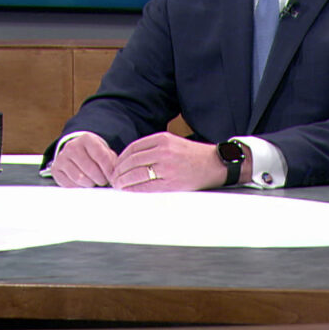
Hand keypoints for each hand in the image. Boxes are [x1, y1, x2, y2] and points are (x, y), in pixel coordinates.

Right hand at [48, 133, 118, 187]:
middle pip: (90, 169)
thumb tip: (114, 176)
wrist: (76, 152)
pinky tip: (83, 184)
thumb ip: (111, 162)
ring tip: (93, 182)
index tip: (112, 177)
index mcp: (86, 139)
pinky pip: (69, 185)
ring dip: (90, 184)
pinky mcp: (55, 169)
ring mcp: (62, 158)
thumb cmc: (94, 154)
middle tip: (103, 181)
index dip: (109, 170)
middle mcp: (72, 146)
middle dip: (100, 179)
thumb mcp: (105, 152)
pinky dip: (79, 187)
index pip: (101, 156)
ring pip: (79, 178)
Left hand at [111, 132, 225, 191]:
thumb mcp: (173, 143)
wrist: (216, 164)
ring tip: (118, 185)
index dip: (120, 159)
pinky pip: (146, 187)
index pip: (133, 148)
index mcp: (162, 139)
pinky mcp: (171, 182)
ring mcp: (167, 167)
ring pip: (136, 174)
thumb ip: (154, 148)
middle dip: (118, 171)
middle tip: (113, 178)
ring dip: (123, 181)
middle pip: (131, 161)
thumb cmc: (195, 155)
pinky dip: (134, 189)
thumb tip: (131, 160)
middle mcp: (163, 151)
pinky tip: (129, 190)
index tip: (116, 166)